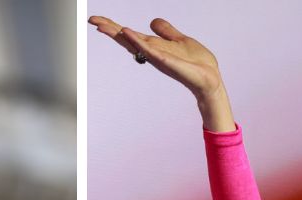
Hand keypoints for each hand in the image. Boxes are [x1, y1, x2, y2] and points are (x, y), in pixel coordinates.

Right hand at [89, 16, 234, 131]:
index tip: (96, 20)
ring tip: (101, 25)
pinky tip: (127, 32)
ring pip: (132, 43)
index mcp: (153, 46)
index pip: (129, 34)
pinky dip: (137, 41)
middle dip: (109, 29)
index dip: (113, 27)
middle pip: (125, 38)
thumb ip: (166, 31)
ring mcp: (157, 57)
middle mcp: (151, 52)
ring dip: (117, 33)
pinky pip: (149, 50)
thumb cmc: (196, 62)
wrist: (209, 78)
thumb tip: (152, 21)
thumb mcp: (179, 39)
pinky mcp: (166, 61)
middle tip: (92, 19)